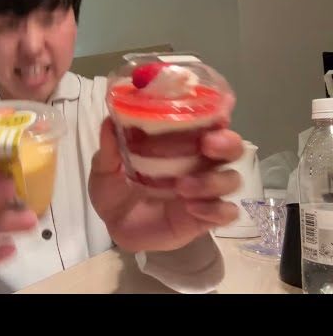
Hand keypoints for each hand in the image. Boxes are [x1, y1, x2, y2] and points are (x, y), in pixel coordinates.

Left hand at [89, 117, 243, 252]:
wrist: (113, 227)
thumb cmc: (115, 189)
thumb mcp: (104, 168)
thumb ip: (109, 148)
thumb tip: (109, 122)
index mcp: (179, 144)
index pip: (207, 122)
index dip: (216, 113)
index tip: (216, 108)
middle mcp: (198, 163)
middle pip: (231, 147)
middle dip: (227, 142)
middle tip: (208, 144)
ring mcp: (204, 191)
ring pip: (231, 179)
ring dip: (213, 180)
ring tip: (182, 187)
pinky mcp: (205, 218)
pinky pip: (226, 212)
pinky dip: (215, 209)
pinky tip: (191, 209)